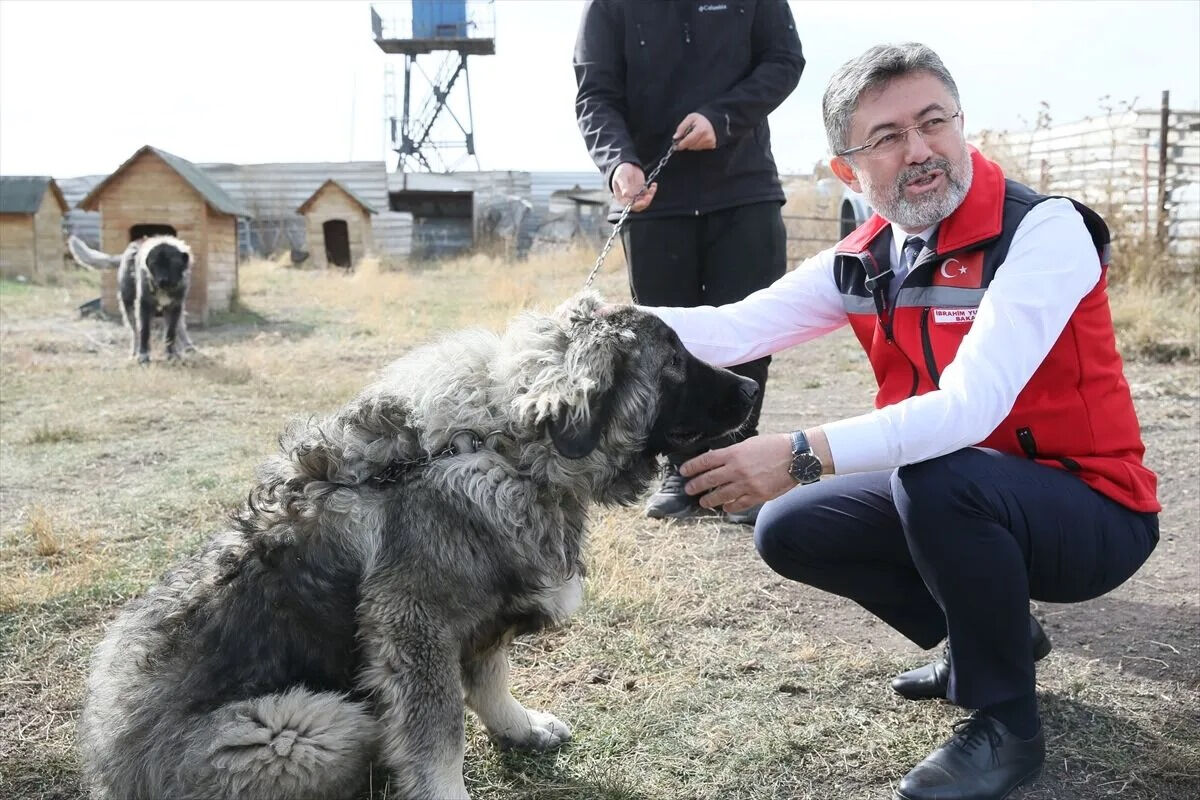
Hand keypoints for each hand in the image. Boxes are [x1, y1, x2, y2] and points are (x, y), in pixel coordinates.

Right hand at [612, 162, 656, 210]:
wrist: (628, 165)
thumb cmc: (621, 171)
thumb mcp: (621, 176)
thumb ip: (624, 185)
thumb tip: (626, 194)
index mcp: (621, 197)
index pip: (629, 205)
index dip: (636, 205)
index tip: (642, 201)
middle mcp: (629, 198)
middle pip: (638, 206)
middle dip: (645, 202)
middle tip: (649, 196)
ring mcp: (636, 195)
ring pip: (644, 201)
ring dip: (650, 196)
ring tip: (652, 188)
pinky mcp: (642, 191)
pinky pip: (649, 195)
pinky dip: (652, 191)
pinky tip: (654, 184)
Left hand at [673, 112, 716, 150]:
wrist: (712, 121)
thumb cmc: (701, 119)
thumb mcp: (690, 118)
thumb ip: (681, 127)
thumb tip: (675, 137)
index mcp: (701, 130)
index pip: (688, 141)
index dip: (681, 144)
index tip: (676, 146)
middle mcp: (707, 138)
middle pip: (690, 146)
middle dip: (686, 143)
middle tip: (686, 137)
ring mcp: (710, 143)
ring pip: (694, 148)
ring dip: (691, 144)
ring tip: (693, 136)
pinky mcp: (712, 146)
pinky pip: (699, 149)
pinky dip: (696, 145)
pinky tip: (698, 139)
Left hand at [678, 433, 795, 513]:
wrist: (796, 457)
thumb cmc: (773, 446)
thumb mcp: (749, 444)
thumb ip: (733, 454)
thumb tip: (717, 461)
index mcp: (734, 454)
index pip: (706, 461)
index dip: (692, 467)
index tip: (683, 471)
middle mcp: (737, 469)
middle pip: (709, 479)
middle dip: (696, 485)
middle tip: (689, 489)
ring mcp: (747, 484)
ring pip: (721, 495)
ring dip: (710, 499)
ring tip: (703, 502)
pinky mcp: (758, 495)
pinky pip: (739, 504)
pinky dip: (730, 507)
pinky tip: (725, 507)